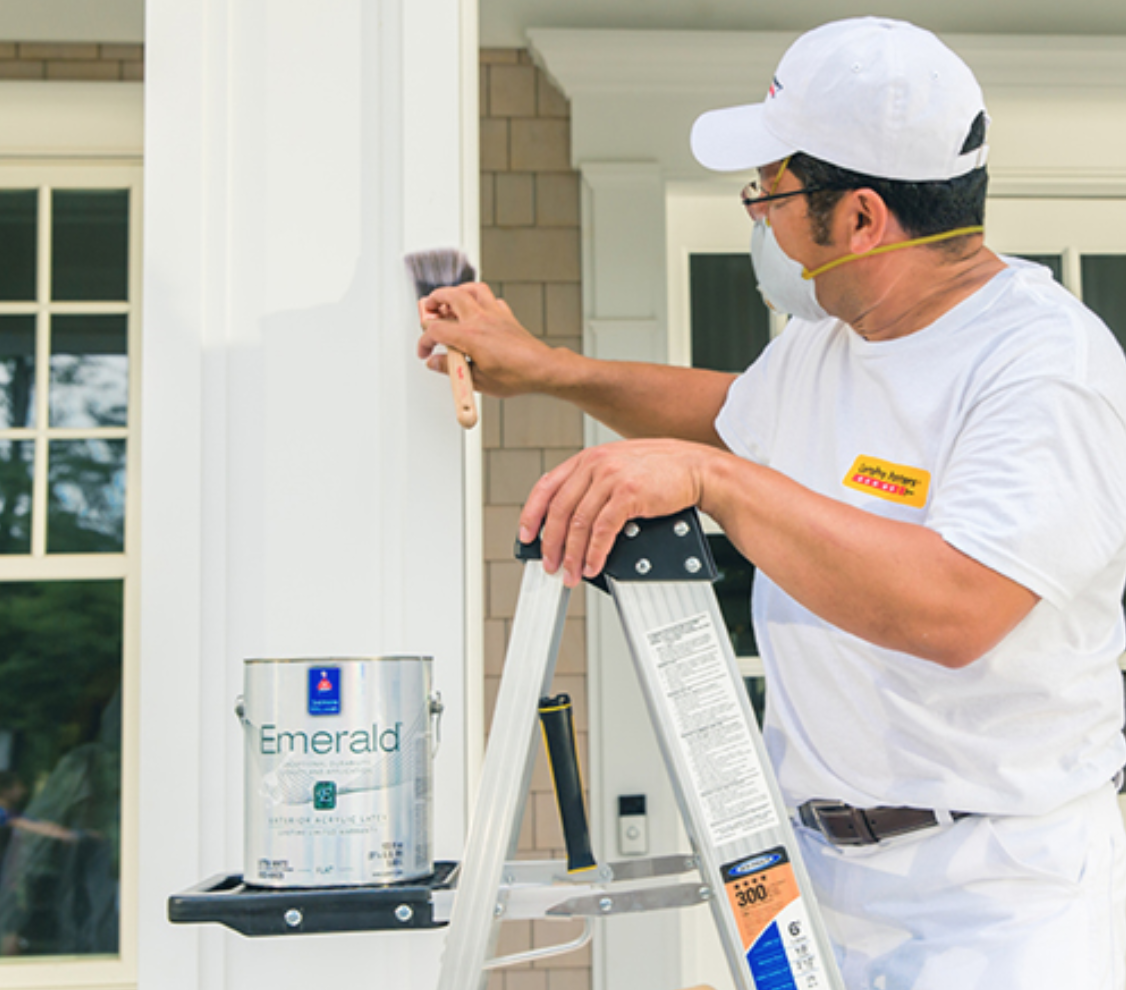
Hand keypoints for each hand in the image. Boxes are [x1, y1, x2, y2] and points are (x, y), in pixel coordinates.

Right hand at [418, 282, 556, 398]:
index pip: (436, 330)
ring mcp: (495, 314)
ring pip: (473, 289)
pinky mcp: (506, 316)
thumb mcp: (477, 380)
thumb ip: (452, 369)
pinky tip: (476, 309)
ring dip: (458, 291)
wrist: (542, 369)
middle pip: (451, 296)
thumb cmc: (516, 376)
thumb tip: (436, 363)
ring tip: (449, 300)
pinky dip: (479, 299)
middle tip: (427, 309)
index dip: (424, 341)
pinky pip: (490, 298)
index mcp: (470, 336)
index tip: (425, 351)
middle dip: (434, 300)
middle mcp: (481, 319)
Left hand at [518, 440, 714, 586]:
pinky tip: (593, 565)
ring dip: (572, 554)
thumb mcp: (619, 466)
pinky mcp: (629, 494)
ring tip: (571, 572)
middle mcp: (595, 464)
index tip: (526, 535)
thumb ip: (593, 485)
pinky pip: (602, 530)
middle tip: (550, 565)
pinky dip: (594, 553)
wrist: (697, 468)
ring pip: (578, 523)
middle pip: (559, 510)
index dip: (532, 514)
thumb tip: (570, 521)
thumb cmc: (662, 470)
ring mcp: (611, 478)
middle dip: (550, 543)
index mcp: (588, 458)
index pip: (547, 486)